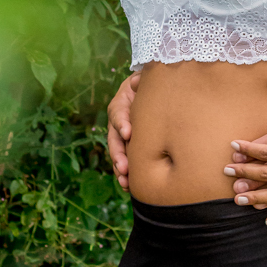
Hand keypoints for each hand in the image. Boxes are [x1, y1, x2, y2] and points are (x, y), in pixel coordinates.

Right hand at [106, 72, 139, 188]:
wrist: (152, 95)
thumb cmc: (149, 87)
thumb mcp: (145, 80)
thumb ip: (141, 81)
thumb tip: (138, 80)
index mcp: (121, 103)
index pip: (118, 112)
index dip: (122, 122)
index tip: (128, 133)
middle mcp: (118, 122)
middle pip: (114, 139)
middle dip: (118, 154)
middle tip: (124, 167)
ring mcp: (122, 136)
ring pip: (117, 153)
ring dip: (120, 168)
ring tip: (125, 181)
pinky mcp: (130, 147)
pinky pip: (125, 161)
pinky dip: (126, 174)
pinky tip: (129, 186)